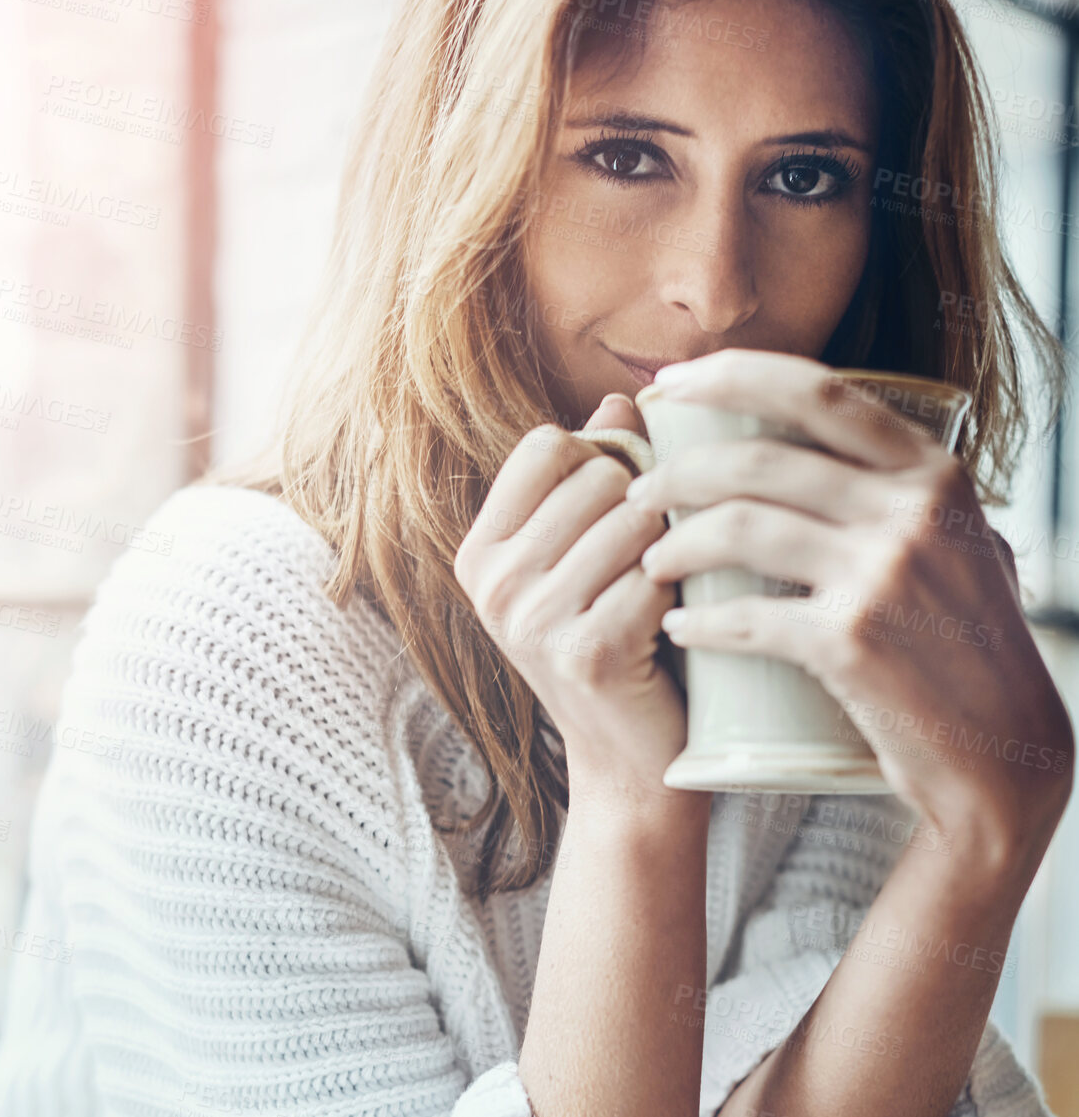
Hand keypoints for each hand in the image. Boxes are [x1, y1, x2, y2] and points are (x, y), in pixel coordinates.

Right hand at [454, 394, 687, 809]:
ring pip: (634, 520)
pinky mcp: (584, 651)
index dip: (602, 459)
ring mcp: (531, 618)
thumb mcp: (587, 557)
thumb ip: (597, 476)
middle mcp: (493, 582)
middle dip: (644, 508)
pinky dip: (681, 592)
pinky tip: (675, 623)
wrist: (632, 762)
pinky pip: (656, 574)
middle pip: (597, 476)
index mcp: (481, 550)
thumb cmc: (619, 641)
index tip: (624, 504)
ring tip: (666, 589)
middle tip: (653, 560)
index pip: (546, 445)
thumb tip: (622, 398)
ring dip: (669, 549)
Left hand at [629, 349, 1073, 870]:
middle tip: (636, 494)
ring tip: (650, 563)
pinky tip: (678, 628)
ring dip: (675, 544)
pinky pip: (747, 615)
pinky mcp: (853, 642)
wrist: (1004, 756)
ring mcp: (883, 575)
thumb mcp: (953, 540)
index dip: (729, 377)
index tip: (669, 385)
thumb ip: (891, 488)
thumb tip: (793, 433)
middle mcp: (912, 512)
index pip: (816, 392)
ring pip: (740, 528)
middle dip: (677, 472)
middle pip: (758, 461)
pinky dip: (700, 622)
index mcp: (931, 473)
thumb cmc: (965, 644)